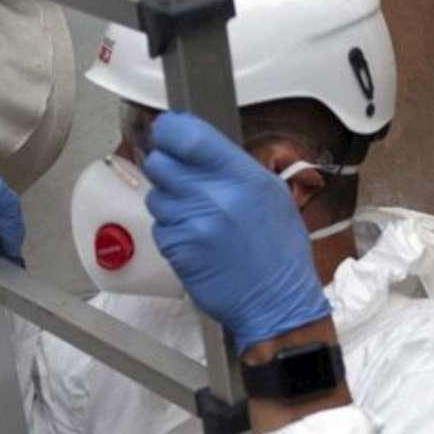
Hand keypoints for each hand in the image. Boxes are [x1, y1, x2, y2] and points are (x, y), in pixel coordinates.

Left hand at [142, 113, 327, 351]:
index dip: (170, 130)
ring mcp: (191, 224)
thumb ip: (232, 166)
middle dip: (167, 167)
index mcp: (242, 177)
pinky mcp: (177, 249)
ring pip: (156, 195)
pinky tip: (197, 240)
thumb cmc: (278, 252)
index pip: (187, 135)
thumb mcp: (270, 194)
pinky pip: (159, 226)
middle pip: (160, 162)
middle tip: (186, 180)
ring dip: (170, 202)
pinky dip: (172, 230)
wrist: (276, 303)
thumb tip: (196, 144)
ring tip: (200, 217)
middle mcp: (214, 196)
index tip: (169, 132)